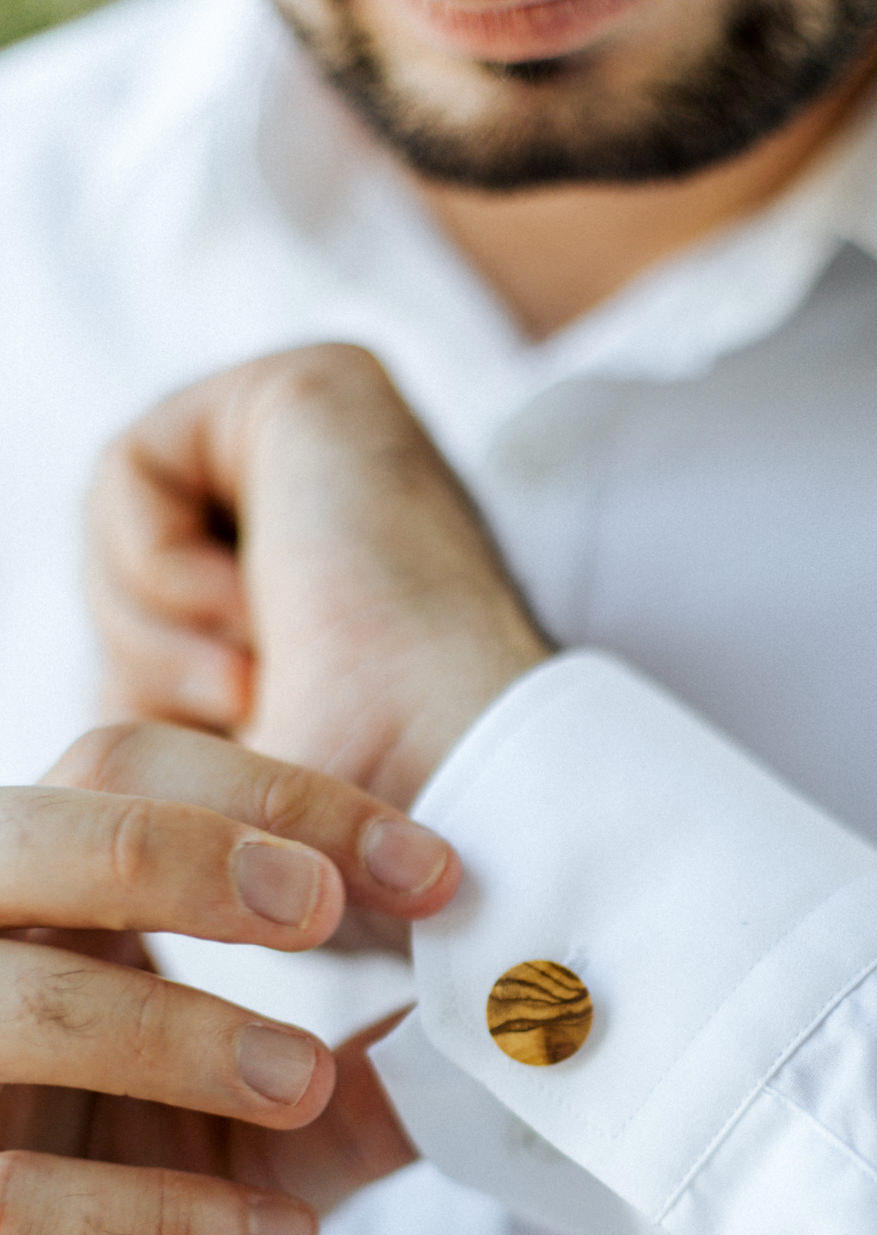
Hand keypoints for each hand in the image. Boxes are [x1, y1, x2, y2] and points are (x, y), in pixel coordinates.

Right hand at [0, 720, 457, 1234]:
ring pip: (11, 1006)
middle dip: (184, 854)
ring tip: (306, 1085)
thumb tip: (511, 1018)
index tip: (432, 873)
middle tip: (324, 914)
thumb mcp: (262, 1147)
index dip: (279, 797)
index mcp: (48, 915)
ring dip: (180, 1034)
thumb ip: (359, 1080)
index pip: (129, 771)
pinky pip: (10, 1202)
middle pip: (30, 835)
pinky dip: (154, 1217)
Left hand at [88, 343, 550, 815]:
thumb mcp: (213, 787)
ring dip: (158, 639)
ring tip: (261, 678)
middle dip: (153, 674)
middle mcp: (340, 515)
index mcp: (338, 602)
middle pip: (131, 581)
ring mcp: (336, 449)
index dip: (155, 710)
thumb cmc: (358, 841)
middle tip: (254, 716)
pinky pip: (128, 473)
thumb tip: (72, 728)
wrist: (447, 815)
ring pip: (119, 533)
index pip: (160, 637)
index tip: (244, 759)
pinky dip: (159, 574)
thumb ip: (151, 720)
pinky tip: (256, 619)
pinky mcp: (311, 393)